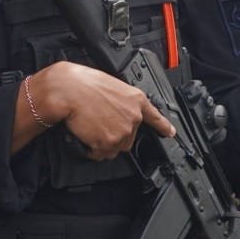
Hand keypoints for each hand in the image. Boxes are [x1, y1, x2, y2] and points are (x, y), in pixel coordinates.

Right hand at [28, 61, 174, 159]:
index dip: (163, 126)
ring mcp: (124, 130)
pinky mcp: (110, 142)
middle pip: (128, 138)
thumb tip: (116, 114)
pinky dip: (91, 150)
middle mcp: (134, 116)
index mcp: (135, 99)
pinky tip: (86, 136)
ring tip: (90, 129)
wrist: (69, 90)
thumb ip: (121, 103)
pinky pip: (101, 154)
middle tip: (98, 125)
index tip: (170, 133)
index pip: (155, 116)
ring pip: (114, 148)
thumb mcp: (111, 86)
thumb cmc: (83, 84)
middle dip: (114, 136)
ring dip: (102, 144)